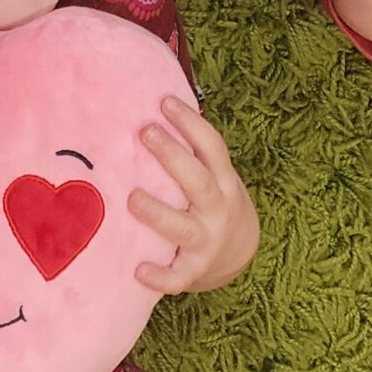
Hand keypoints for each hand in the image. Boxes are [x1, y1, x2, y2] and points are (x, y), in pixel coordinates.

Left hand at [129, 97, 259, 294]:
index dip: (191, 123)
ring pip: (184, 228)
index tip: (164, 101)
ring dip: (159, 213)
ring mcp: (206, 241)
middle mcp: (217, 209)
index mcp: (222, 180)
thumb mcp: (212, 172)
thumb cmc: (211, 198)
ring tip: (132, 198)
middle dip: (173, 157)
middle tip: (145, 132)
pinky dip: (160, 276)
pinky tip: (138, 269)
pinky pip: (177, 276)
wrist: (238, 253)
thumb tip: (146, 95)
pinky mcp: (193, 270)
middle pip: (198, 181)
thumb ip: (188, 147)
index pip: (212, 147)